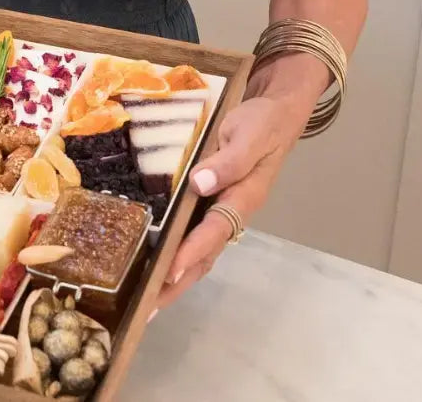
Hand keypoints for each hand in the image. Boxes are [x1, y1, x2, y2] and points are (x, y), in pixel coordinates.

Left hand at [153, 93, 308, 313]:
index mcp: (244, 197)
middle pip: (204, 255)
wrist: (276, 112)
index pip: (214, 231)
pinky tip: (152, 266)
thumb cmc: (263, 123)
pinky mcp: (209, 204)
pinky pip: (191, 236)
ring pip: (197, 252)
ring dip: (174, 278)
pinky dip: (174, 256)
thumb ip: (229, 161)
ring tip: (145, 301)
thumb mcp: (249, 135)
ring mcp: (220, 210)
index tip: (169, 272)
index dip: (191, 252)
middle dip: (177, 283)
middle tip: (148, 309)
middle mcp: (231, 211)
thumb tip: (200, 183)